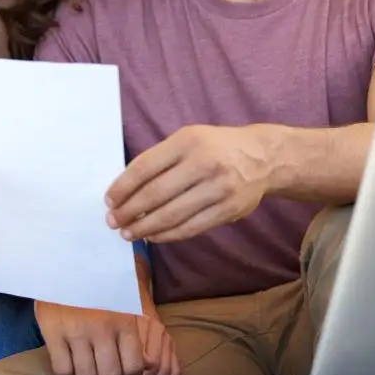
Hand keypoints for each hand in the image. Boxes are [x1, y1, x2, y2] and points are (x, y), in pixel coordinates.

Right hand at [36, 301, 178, 374]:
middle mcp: (103, 328)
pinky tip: (69, 369)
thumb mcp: (123, 304)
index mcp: (125, 321)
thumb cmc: (99, 287)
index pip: (135, 366)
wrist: (66, 263)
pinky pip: (62, 369)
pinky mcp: (54, 333)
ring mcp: (77, 332)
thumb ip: (133, 333)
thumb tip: (146, 365)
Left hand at [105, 125, 274, 242]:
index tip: (109, 201)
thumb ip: (162, 158)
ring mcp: (219, 188)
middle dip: (129, 211)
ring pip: (171, 215)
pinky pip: (190, 228)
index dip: (123, 187)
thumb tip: (126, 190)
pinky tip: (153, 236)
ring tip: (128, 233)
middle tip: (113, 221)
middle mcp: (205, 163)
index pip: (145, 167)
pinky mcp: (229, 209)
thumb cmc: (217, 147)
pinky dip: (167, 235)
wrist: (264, 157)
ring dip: (144, 228)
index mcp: (189, 141)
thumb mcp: (190, 138)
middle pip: (155, 194)